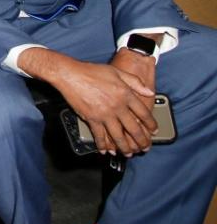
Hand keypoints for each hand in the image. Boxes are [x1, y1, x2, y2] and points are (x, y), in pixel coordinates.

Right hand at [20, 48, 154, 156]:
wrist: (70, 74)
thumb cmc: (91, 71)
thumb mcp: (116, 71)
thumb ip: (135, 81)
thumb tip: (149, 92)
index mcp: (125, 94)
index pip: (144, 113)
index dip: (151, 124)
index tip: (153, 131)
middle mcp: (117, 106)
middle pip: (134, 129)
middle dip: (141, 141)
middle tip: (144, 147)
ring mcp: (104, 114)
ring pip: (118, 136)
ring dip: (124, 147)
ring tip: (128, 153)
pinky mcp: (91, 118)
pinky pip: (99, 135)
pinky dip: (103, 145)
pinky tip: (106, 150)